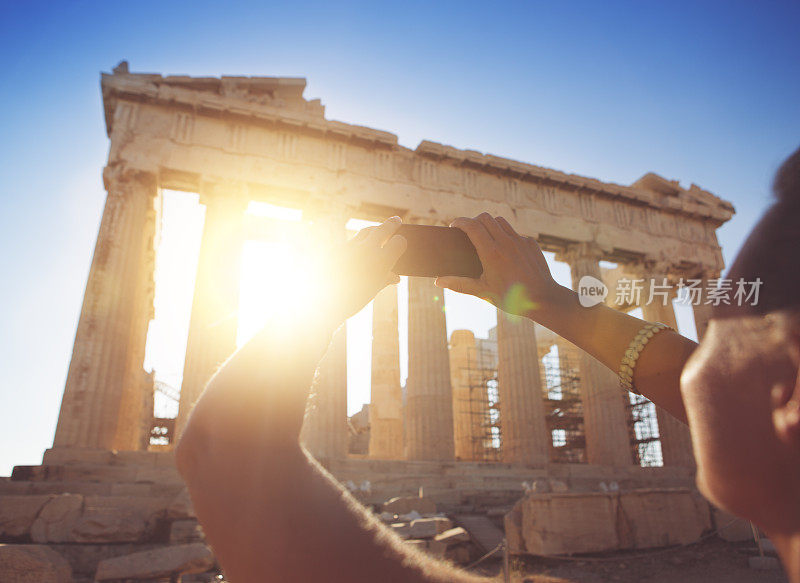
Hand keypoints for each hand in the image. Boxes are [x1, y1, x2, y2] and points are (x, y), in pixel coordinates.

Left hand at [316, 217, 406, 326]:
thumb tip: (395, 277)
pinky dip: (356, 244)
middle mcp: (367, 249)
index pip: (399, 242)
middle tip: (396, 220)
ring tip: (378, 230)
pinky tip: (358, 249)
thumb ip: (384, 279)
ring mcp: (350, 247)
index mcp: (381, 261)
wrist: (322, 303)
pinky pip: (350, 242)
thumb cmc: (351, 300)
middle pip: (383, 229)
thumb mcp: (372, 291)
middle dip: (391, 224)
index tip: (401, 242)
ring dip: (373, 230)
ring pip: (365, 232)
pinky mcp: (335, 248)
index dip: (401, 242)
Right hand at [435, 213, 561, 317]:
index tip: (454, 226)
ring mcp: (520, 241)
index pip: (472, 226)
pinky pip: (515, 233)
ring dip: (489, 225)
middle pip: (485, 218)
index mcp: (491, 252)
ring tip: (485, 237)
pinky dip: (506, 236)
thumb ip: (459, 284)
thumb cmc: (511, 298)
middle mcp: (506, 242)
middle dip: (473, 221)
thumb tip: (438, 281)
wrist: (543, 299)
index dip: (460, 222)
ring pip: (500, 221)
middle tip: (467, 232)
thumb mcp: (482, 292)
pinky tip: (504, 250)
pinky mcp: (531, 244)